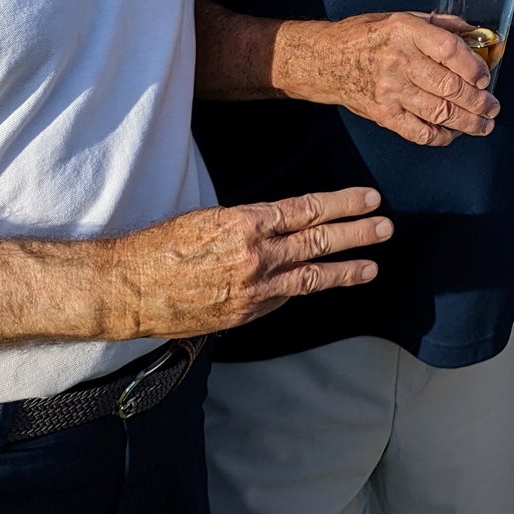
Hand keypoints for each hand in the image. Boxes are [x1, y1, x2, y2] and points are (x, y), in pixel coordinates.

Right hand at [108, 188, 393, 339]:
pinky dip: (303, 289)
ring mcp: (253, 289)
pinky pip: (283, 300)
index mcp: (246, 222)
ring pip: (310, 276)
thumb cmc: (162, 246)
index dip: (343, 204)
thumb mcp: (210, 218)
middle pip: (319, 240)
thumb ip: (251, 223)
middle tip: (386, 227)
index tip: (369, 198)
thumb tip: (283, 225)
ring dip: (346, 269)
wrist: (128, 289)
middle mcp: (255, 255)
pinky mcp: (245, 314)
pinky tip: (322, 283)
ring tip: (372, 265)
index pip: (308, 209)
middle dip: (357, 233)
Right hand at [278, 12, 499, 145]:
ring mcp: (390, 91)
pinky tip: (453, 133)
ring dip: (468, 122)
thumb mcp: (402, 18)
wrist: (326, 60)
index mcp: (405, 31)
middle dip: (479, 101)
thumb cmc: (366, 36)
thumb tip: (477, 33)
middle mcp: (398, 61)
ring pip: (439, 112)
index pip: (449, 50)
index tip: (486, 77)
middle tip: (493, 107)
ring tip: (484, 124)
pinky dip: (440, 136)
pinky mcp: (383, 115)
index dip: (473, 66)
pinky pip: (418, 132)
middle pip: (449, 87)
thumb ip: (440, 26)